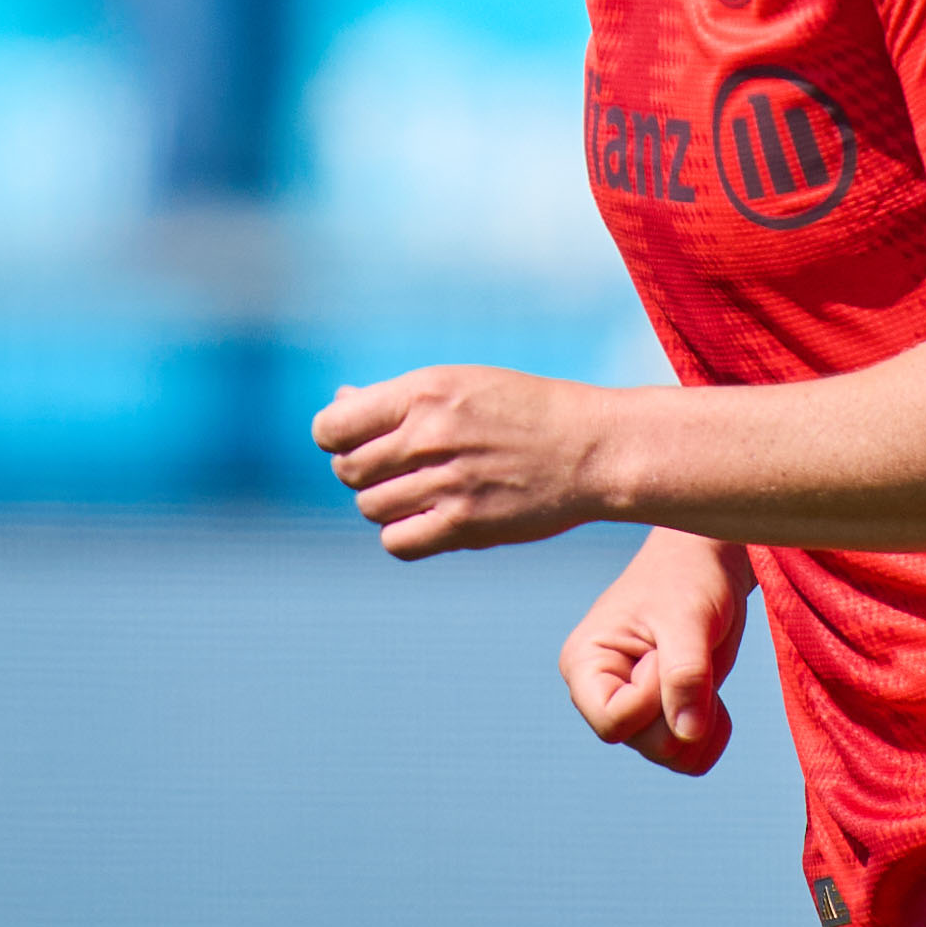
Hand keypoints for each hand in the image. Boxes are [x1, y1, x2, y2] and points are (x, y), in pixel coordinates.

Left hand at [312, 364, 612, 558]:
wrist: (593, 448)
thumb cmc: (526, 410)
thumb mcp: (461, 384)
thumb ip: (397, 397)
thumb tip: (339, 399)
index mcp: (424, 392)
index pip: (332, 426)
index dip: (335, 437)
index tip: (356, 442)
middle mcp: (430, 435)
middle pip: (347, 471)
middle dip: (362, 472)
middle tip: (397, 470)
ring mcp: (446, 483)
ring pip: (369, 507)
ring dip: (385, 504)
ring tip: (421, 492)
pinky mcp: (464, 525)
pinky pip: (396, 542)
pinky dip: (404, 534)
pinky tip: (429, 519)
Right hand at [560, 530, 751, 775]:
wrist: (709, 563)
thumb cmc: (687, 577)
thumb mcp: (687, 618)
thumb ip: (685, 674)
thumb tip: (687, 733)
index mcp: (584, 665)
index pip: (613, 722)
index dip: (652, 698)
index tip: (666, 653)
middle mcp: (601, 694)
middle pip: (645, 744)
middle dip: (681, 708)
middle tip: (690, 657)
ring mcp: (634, 709)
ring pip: (669, 755)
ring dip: (700, 721)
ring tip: (704, 672)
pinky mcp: (663, 716)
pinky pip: (689, 758)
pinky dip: (711, 734)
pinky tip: (715, 697)